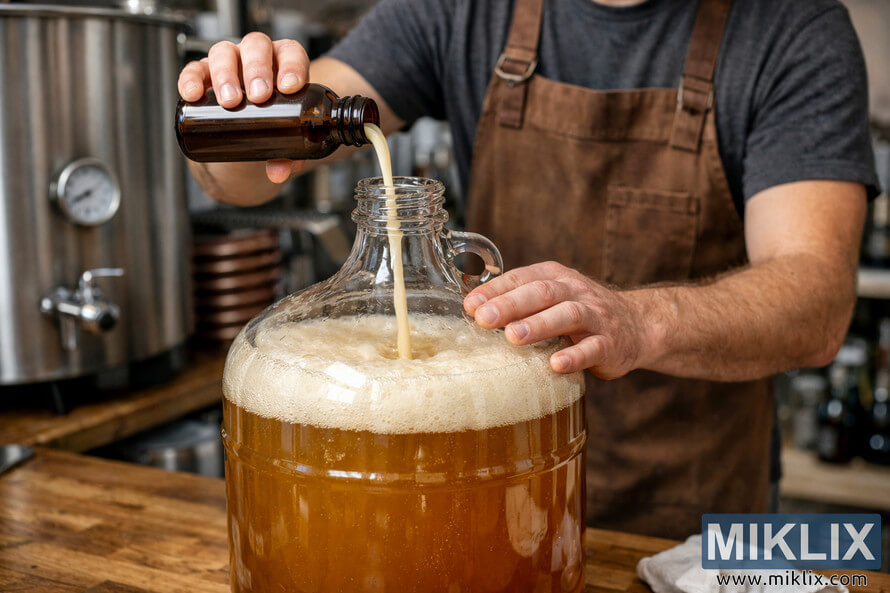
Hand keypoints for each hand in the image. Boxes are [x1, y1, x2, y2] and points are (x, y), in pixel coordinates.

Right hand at [177, 32, 308, 182]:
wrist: (247, 136)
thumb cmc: (274, 126)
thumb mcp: (285, 140)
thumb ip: (287, 156)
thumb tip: (279, 172)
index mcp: (284, 64)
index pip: (291, 53)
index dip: (292, 66)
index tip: (289, 87)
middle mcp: (256, 57)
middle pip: (256, 46)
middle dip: (257, 70)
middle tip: (259, 97)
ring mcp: (229, 62)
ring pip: (224, 52)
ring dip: (226, 74)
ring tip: (230, 101)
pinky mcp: (203, 73)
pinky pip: (194, 69)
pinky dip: (191, 79)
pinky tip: (193, 95)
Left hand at [463, 262, 650, 377]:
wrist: (637, 325)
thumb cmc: (579, 312)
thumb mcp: (551, 297)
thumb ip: (518, 300)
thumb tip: (471, 308)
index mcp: (555, 277)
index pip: (522, 278)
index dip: (495, 290)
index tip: (470, 305)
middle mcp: (575, 292)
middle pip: (542, 292)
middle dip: (511, 304)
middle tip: (484, 318)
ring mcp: (595, 317)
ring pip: (567, 315)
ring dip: (539, 325)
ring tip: (513, 337)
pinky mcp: (610, 344)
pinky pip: (593, 348)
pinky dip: (575, 356)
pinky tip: (556, 364)